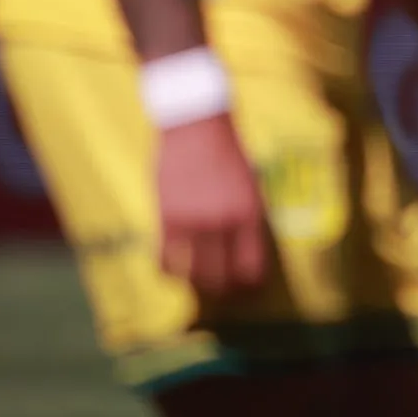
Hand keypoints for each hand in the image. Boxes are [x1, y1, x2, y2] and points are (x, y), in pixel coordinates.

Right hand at [155, 112, 271, 301]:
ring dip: (195, 284)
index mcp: (250, 214)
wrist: (196, 125)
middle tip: (220, 291)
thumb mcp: (250, 186)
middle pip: (222, 277)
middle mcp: (223, 222)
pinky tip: (170, 270)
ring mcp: (194, 222)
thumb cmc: (227, 153)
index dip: (249, 286)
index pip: (252, 267)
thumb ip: (246, 219)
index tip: (246, 290)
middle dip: (223, 290)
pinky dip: (167, 271)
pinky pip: (165, 260)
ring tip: (195, 283)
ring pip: (193, 274)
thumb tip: (243, 253)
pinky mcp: (167, 217)